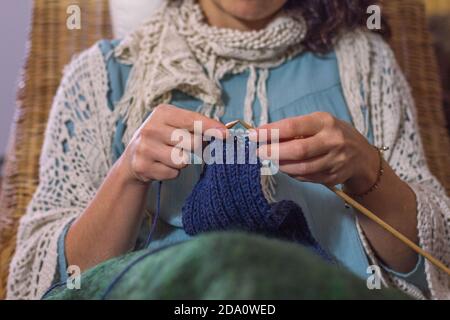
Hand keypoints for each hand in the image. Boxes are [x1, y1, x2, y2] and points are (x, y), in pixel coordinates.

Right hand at [118, 104, 227, 183]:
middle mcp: (152, 127)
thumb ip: (198, 127)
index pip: (193, 120)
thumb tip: (225, 132)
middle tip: (186, 147)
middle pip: (192, 142)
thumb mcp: (176, 125)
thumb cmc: (163, 139)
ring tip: (171, 156)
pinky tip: (162, 165)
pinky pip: (173, 173)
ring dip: (183, 161)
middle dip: (196, 148)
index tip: (226, 134)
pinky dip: (172, 172)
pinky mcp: (143, 166)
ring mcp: (145, 147)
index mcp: (163, 112)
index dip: (211, 128)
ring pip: (183, 160)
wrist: (133, 158)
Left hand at [251, 112, 379, 193]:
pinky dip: (292, 173)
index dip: (271, 132)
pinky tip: (285, 167)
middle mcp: (332, 141)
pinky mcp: (333, 177)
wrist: (362, 156)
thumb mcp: (318, 123)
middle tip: (259, 152)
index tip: (254, 134)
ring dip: (281, 165)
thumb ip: (294, 129)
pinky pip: (306, 177)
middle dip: (274, 152)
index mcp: (325, 122)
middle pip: (297, 150)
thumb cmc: (333, 134)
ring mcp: (335, 161)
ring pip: (301, 167)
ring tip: (270, 160)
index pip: (292, 126)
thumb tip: (264, 134)